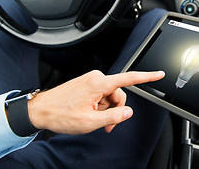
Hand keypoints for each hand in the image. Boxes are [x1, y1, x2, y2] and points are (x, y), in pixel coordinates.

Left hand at [27, 70, 164, 134]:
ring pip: (110, 96)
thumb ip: (113, 117)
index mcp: (99, 83)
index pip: (129, 78)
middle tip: (107, 124)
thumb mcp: (90, 122)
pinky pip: (102, 95)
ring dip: (106, 110)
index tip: (158, 73)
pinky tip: (90, 113)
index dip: (146, 77)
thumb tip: (128, 112)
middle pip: (119, 94)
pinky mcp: (87, 84)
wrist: (40, 110)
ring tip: (94, 120)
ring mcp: (91, 80)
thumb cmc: (60, 114)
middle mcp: (96, 78)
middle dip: (115, 110)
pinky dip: (100, 106)